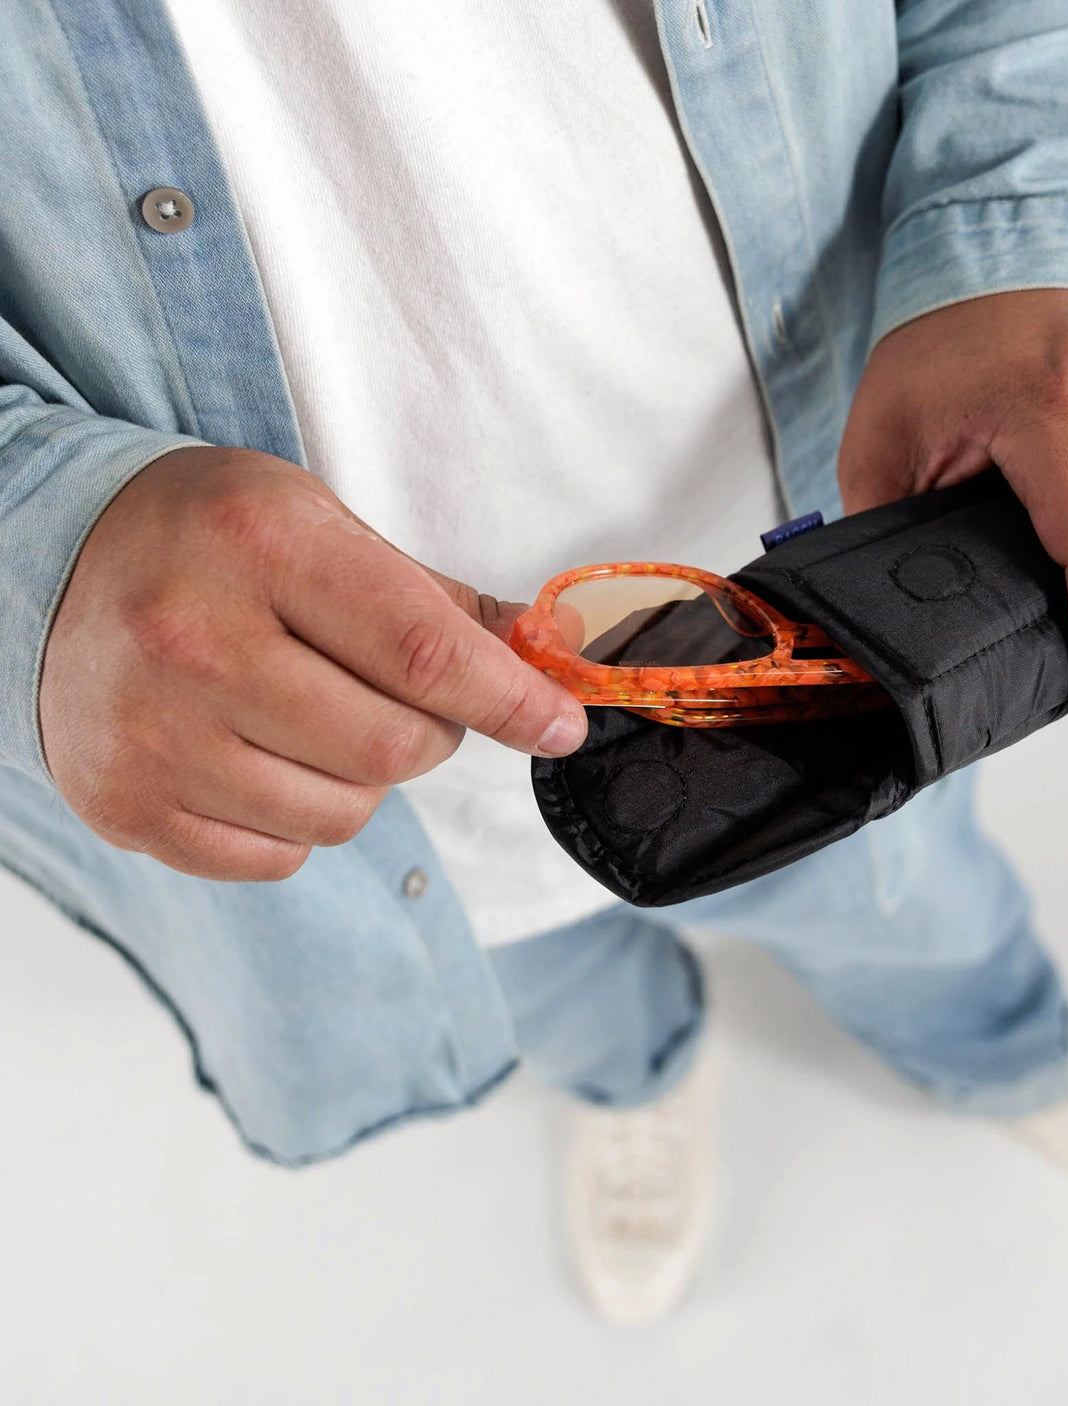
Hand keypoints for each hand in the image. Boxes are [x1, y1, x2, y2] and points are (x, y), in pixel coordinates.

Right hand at [38, 446, 585, 880]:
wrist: (56, 561)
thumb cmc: (213, 539)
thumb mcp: (322, 524)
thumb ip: (436, 600)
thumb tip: (548, 658)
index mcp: (262, 548)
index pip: (423, 651)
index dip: (512, 701)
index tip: (562, 726)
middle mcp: (196, 642)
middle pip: (392, 750)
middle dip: (432, 734)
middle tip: (404, 699)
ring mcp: (152, 734)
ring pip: (344, 814)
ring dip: (366, 780)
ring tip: (321, 720)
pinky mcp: (126, 806)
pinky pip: (280, 856)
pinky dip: (301, 818)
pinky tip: (264, 755)